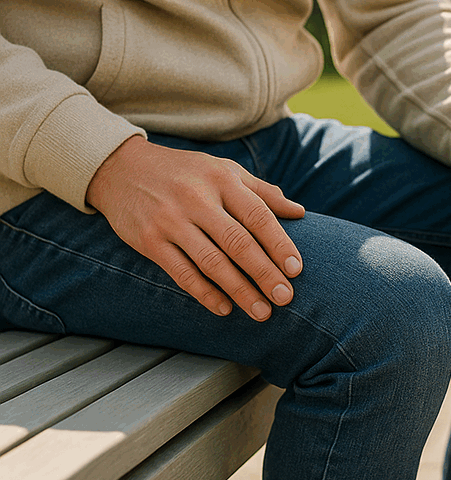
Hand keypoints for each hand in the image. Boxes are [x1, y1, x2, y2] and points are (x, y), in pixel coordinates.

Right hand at [86, 136, 305, 320]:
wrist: (122, 168)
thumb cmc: (185, 172)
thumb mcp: (224, 170)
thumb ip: (262, 191)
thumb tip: (299, 212)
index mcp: (223, 180)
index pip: (258, 215)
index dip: (280, 244)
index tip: (297, 269)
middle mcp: (198, 199)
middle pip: (238, 243)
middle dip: (265, 274)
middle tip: (286, 298)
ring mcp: (171, 220)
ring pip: (212, 262)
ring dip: (239, 291)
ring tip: (261, 312)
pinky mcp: (149, 240)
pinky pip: (181, 272)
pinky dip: (204, 293)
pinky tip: (224, 308)